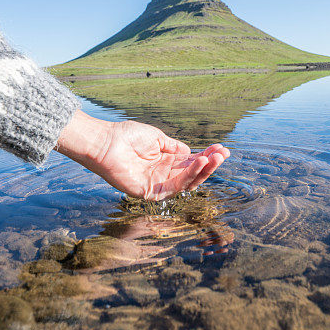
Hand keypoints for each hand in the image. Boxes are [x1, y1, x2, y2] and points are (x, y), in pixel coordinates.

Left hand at [56, 111, 229, 200]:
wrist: (105, 142)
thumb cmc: (126, 137)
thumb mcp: (156, 138)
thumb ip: (174, 147)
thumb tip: (191, 151)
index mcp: (165, 162)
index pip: (191, 161)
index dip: (207, 155)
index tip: (222, 148)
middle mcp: (163, 175)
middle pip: (192, 173)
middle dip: (210, 164)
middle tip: (224, 153)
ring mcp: (158, 184)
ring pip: (187, 182)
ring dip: (203, 170)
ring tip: (214, 157)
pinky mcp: (150, 192)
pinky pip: (175, 186)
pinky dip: (188, 175)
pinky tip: (199, 161)